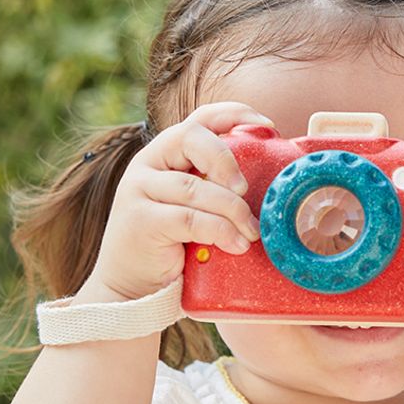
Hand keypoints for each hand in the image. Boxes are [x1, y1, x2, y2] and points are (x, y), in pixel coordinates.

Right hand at [86, 101, 272, 301]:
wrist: (131, 289)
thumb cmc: (174, 245)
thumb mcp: (196, 207)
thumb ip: (217, 187)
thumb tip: (272, 180)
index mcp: (166, 153)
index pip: (199, 118)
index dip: (234, 114)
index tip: (267, 126)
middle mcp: (148, 163)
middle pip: (190, 137)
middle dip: (225, 159)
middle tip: (245, 189)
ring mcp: (138, 190)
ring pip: (194, 186)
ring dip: (231, 209)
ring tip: (251, 232)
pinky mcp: (140, 220)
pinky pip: (189, 219)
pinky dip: (219, 231)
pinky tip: (236, 245)